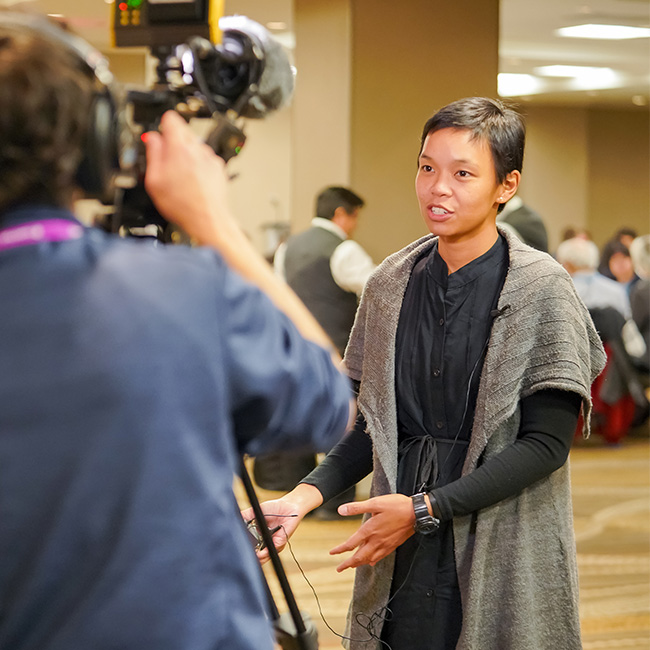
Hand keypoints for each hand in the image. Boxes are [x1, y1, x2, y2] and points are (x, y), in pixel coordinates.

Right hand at [144, 111, 233, 244]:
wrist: (207, 219)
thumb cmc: (182, 204)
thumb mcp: (154, 180)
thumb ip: (152, 153)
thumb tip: (151, 139)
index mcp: (179, 147)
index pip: (170, 118)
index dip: (162, 124)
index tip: (159, 131)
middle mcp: (197, 149)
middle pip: (184, 132)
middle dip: (173, 142)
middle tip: (166, 160)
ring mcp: (211, 158)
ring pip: (195, 146)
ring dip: (187, 155)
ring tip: (180, 176)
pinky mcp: (219, 168)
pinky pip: (206, 160)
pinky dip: (199, 166)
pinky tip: (193, 181)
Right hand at [240, 497, 306, 563]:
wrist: (287, 505)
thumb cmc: (273, 509)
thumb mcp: (254, 512)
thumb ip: (244, 517)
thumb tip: (233, 520)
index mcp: (258, 537)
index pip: (250, 548)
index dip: (244, 551)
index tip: (237, 553)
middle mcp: (265, 542)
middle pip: (257, 556)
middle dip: (251, 558)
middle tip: (242, 558)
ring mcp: (272, 544)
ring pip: (264, 556)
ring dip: (257, 558)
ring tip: (250, 558)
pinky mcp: (280, 542)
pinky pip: (273, 549)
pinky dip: (266, 552)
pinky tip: (260, 553)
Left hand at [329, 494, 414, 571]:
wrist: (416, 513)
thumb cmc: (396, 506)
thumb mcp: (375, 503)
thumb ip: (357, 507)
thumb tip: (341, 510)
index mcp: (370, 530)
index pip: (351, 544)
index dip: (340, 550)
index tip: (332, 553)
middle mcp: (376, 540)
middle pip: (359, 557)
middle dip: (348, 564)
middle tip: (339, 569)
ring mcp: (385, 544)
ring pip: (369, 559)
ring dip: (359, 564)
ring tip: (352, 566)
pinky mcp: (393, 545)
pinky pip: (380, 557)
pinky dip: (372, 561)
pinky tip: (371, 561)